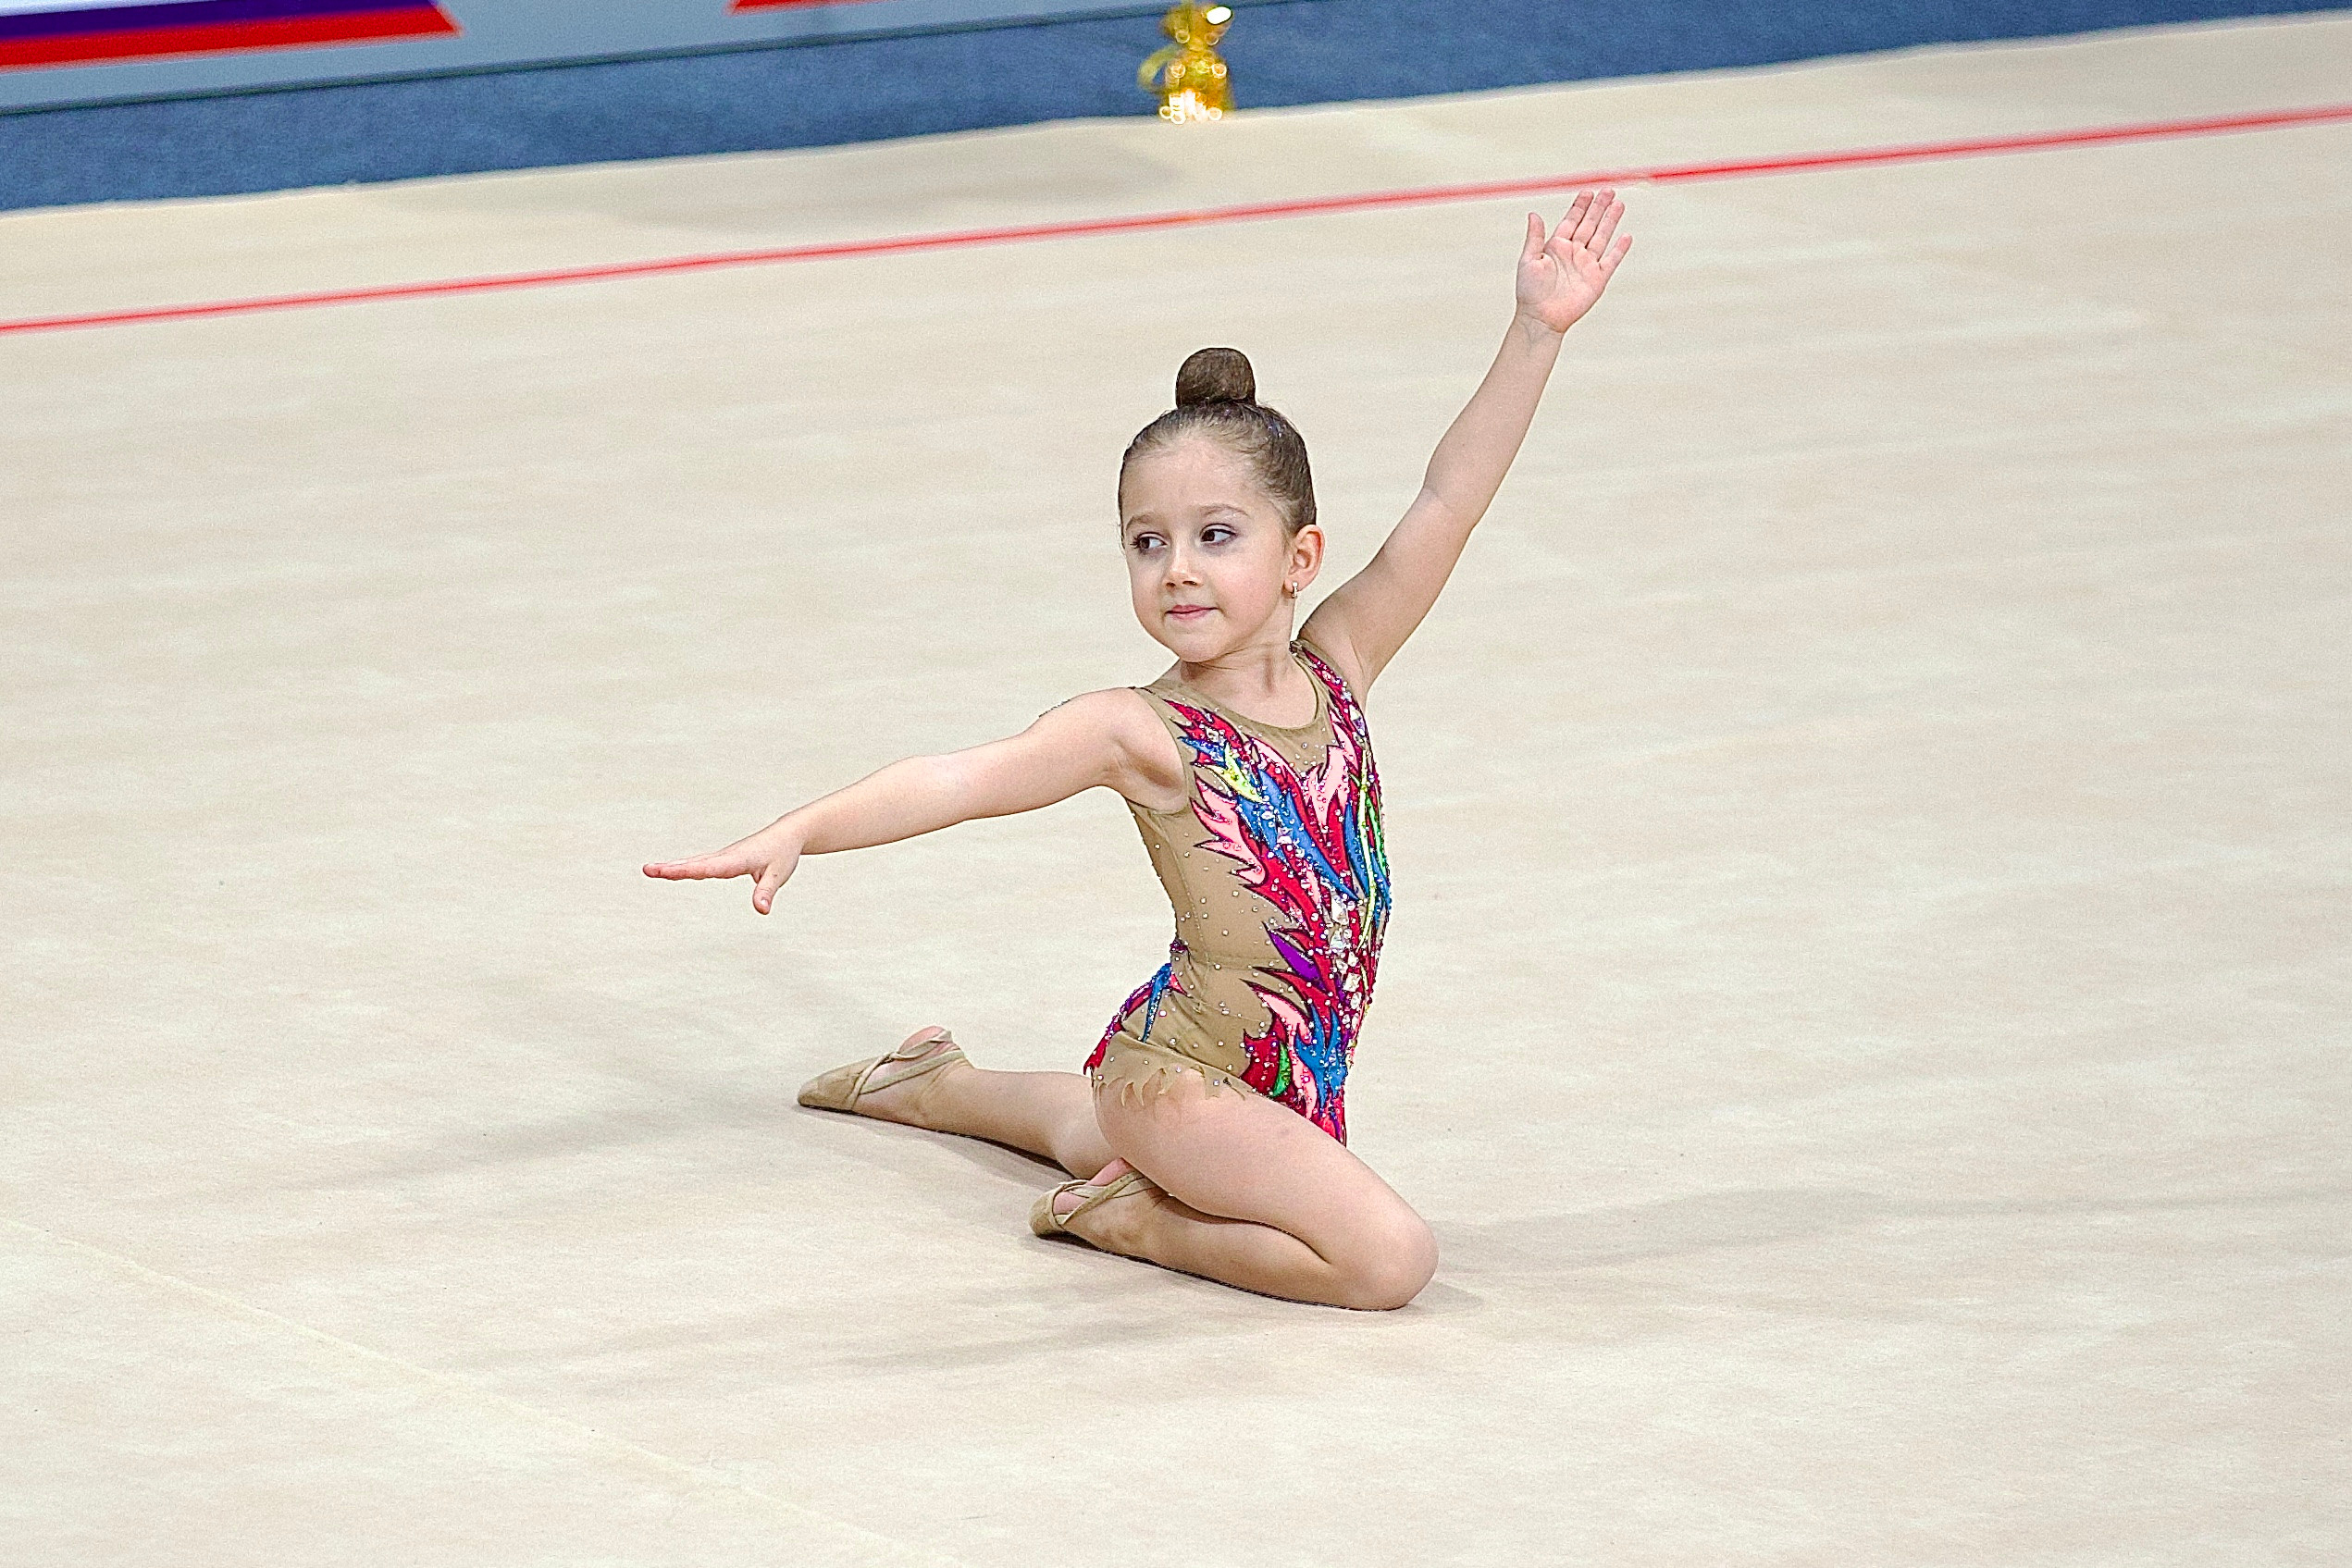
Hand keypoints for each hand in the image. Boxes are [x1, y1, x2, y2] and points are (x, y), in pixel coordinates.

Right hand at [643, 819, 803, 913]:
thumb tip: (761, 910)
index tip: (669, 872)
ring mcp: (723, 856)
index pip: (710, 868)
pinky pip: (700, 863)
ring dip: (673, 866)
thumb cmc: (783, 853)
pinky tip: (671, 871)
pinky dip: (684, 866)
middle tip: (647, 870)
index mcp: (738, 859)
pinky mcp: (724, 859)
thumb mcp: (779, 874)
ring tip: (650, 871)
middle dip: (671, 868)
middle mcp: (726, 856)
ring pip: (694, 861)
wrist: (787, 834)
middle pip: (695, 863)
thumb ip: (767, 892)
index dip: (688, 870)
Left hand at [1515, 189, 1630, 334]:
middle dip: (1599, 208)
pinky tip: (1626, 236)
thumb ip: (1534, 237)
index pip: (1571, 220)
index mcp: (1556, 246)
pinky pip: (1611, 261)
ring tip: (1619, 204)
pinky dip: (1619, 249)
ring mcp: (1586, 265)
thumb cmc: (1530, 291)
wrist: (1541, 318)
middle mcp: (1573, 253)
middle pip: (1589, 225)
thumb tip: (1533, 214)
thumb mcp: (1528, 260)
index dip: (1580, 206)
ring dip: (1610, 221)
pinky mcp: (1597, 279)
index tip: (1588, 192)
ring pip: (1602, 237)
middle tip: (1609, 190)